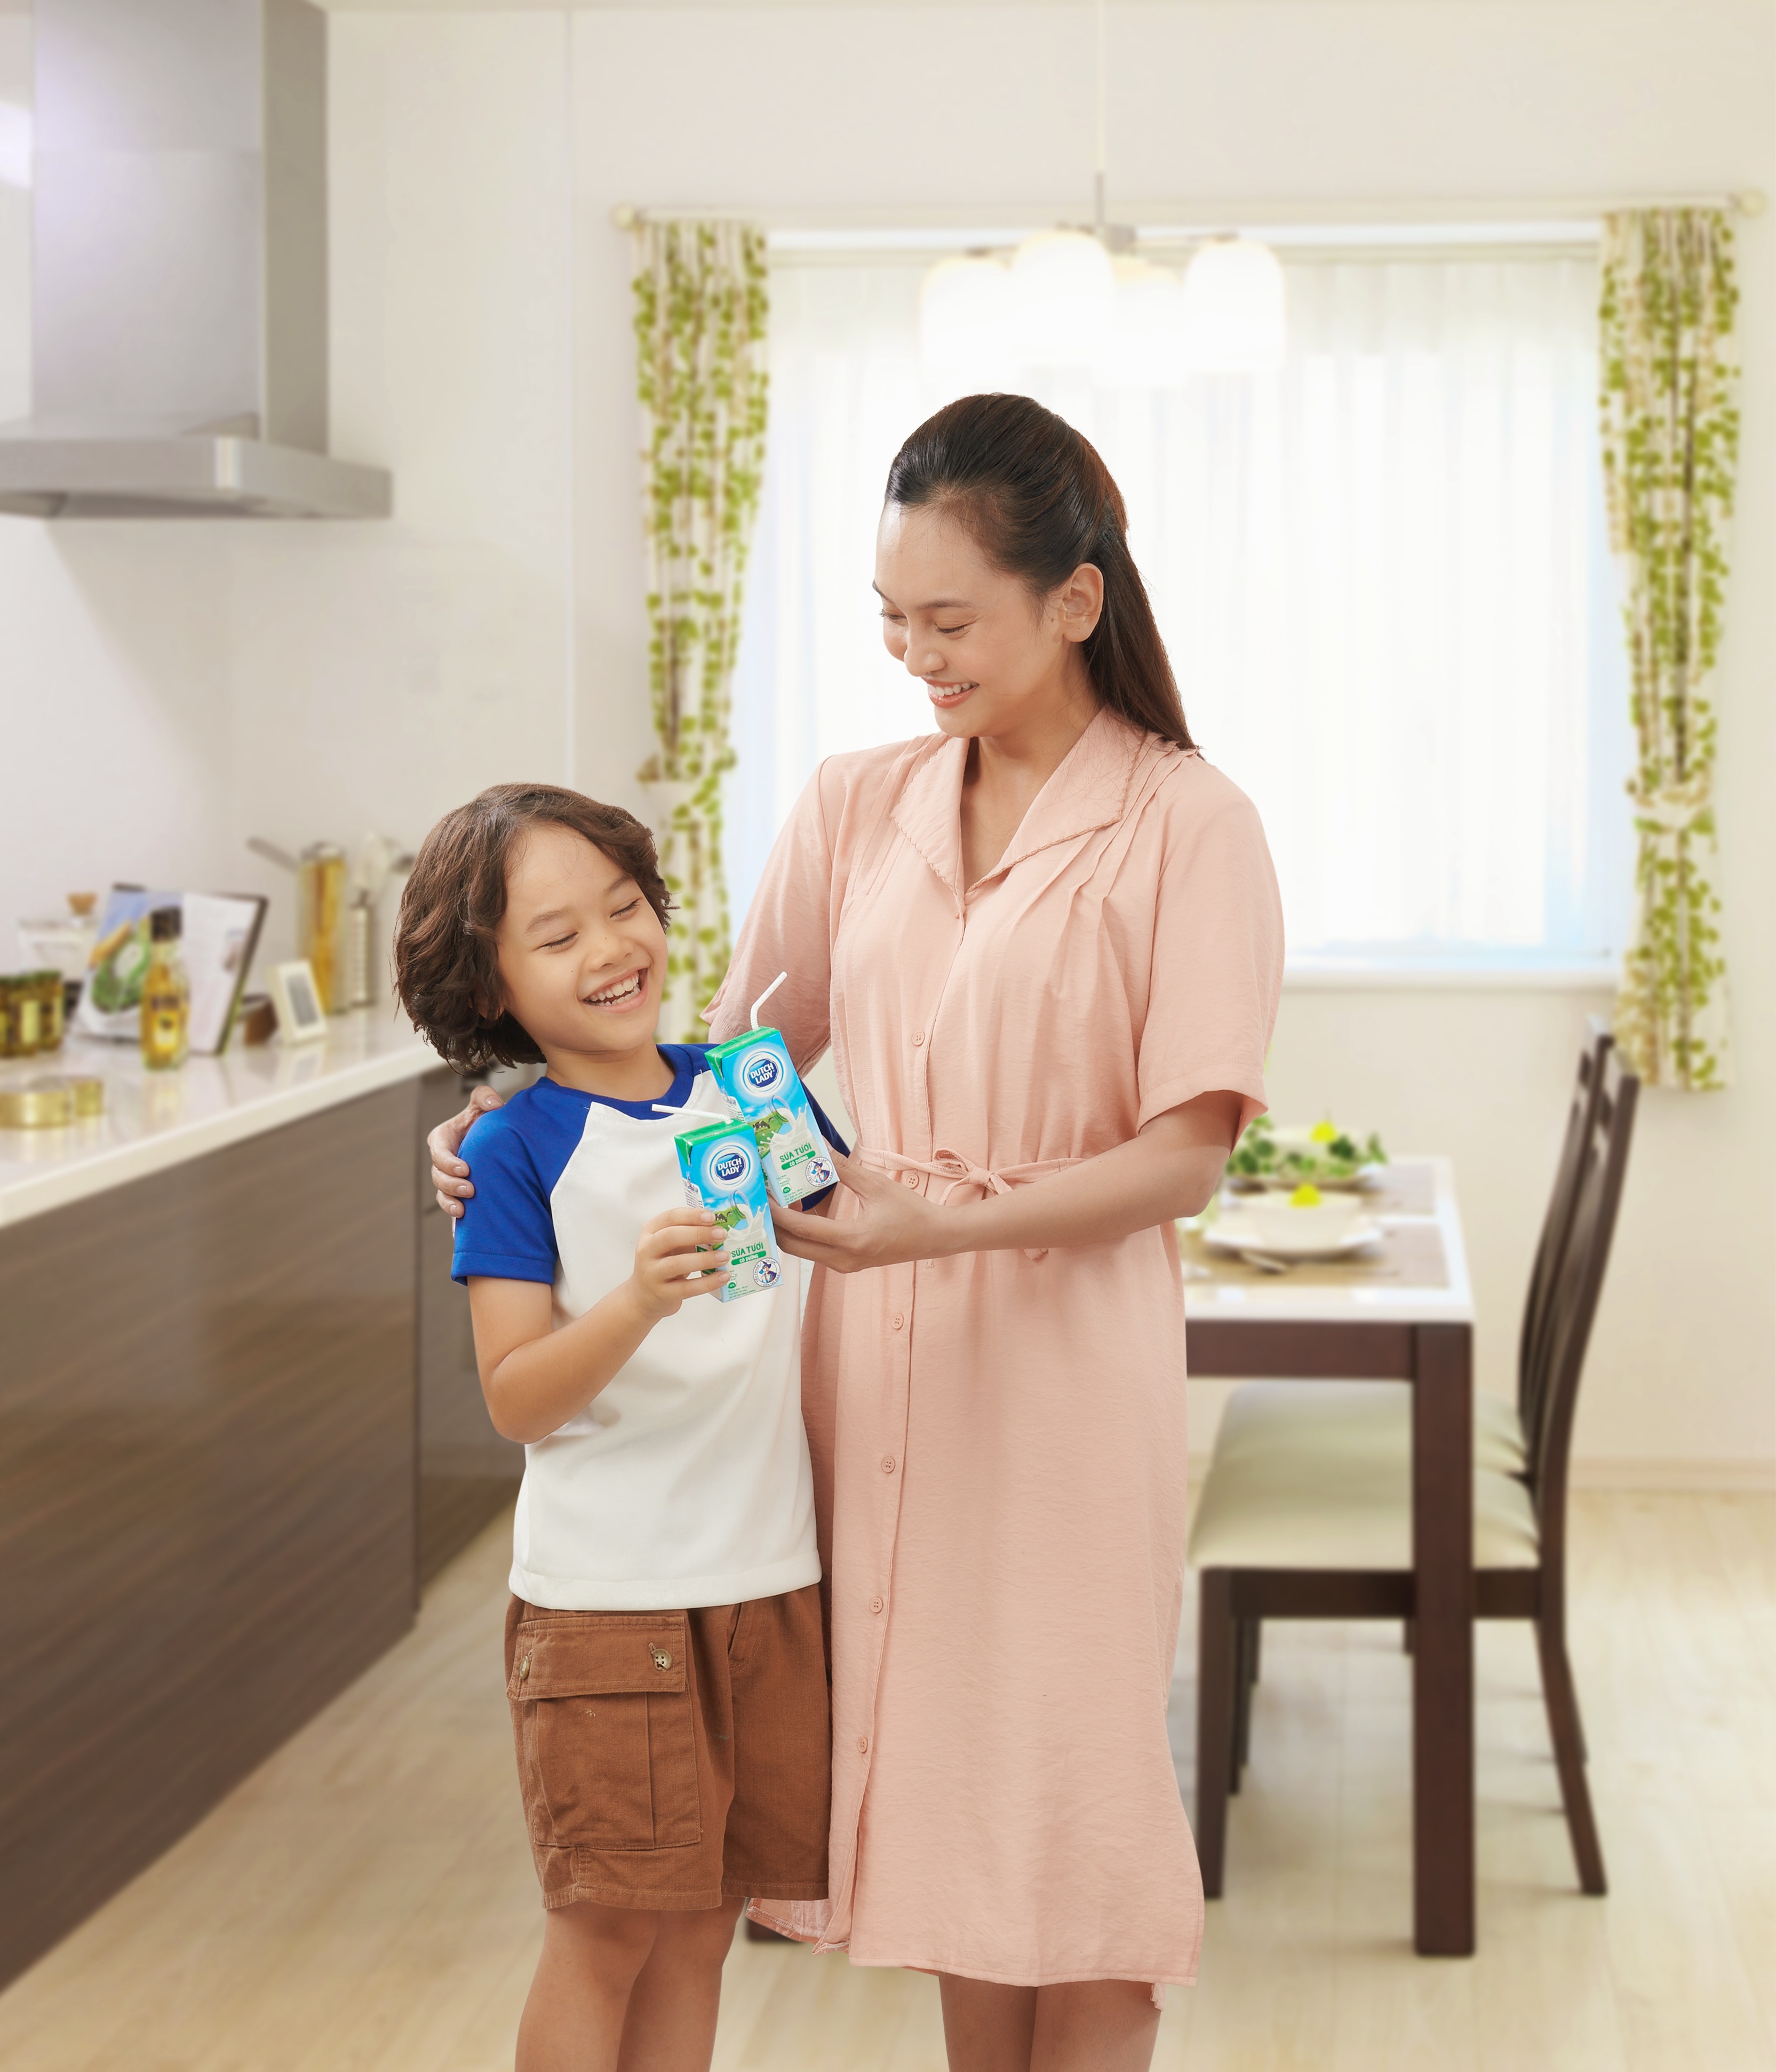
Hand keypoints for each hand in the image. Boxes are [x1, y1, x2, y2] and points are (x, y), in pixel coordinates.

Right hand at [430, 1084, 503, 1215]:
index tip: (465, 1169)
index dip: (448, 1162)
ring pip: (441, 1192)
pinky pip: (449, 1204)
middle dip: (451, 1184)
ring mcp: (448, 1177)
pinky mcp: (456, 1191)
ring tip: (463, 1208)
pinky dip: (453, 1211)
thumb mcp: (483, 1105)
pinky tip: (463, 1218)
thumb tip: (494, 1104)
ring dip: (450, 1201)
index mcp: (443, 1139)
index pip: (439, 1152)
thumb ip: (485, 1097)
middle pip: (438, 1176)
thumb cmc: (485, 1121)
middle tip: (469, 1189)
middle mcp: (442, 1160)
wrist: (497, 1141)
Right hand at [629, 1208, 731, 1317]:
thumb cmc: (663, 1264)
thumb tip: (719, 1230)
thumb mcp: (670, 1245)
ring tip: (724, 1256)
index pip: (670, 1218)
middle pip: (671, 1237)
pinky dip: (708, 1282)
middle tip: (721, 1234)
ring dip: (705, 1259)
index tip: (712, 1216)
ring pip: (677, 1263)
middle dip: (699, 1233)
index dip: (691, 1215)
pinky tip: (723, 1276)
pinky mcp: (662, 1293)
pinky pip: (687, 1288)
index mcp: (650, 1232)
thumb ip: (689, 1235)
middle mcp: (647, 1250)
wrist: (645, 1296)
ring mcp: (652, 1273)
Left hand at [770, 1148, 947, 1274]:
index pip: (803, 1229)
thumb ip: (843, 1169)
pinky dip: (801, 1233)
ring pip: (801, 1250)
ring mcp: (843, 1265)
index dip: (778, 1212)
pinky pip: (813, 1251)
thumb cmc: (911, 1212)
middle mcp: (844, 1259)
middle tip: (764, 1197)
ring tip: (777, 1200)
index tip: (763, 1194)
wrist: (935, 1237)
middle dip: (773, 1223)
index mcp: (853, 1240)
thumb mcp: (876, 1185)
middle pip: (793, 1246)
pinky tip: (798, 1210)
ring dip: (786, 1228)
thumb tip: (818, 1147)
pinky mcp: (846, 1264)